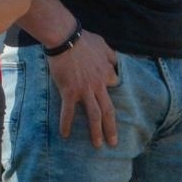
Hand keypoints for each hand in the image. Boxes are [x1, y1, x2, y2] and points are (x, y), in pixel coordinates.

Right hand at [49, 30, 119, 148]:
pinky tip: (65, 135)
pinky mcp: (70, 91)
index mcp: (106, 72)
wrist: (65, 37)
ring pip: (94, 115)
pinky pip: (69, 111)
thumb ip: (110, 54)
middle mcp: (98, 84)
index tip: (107, 96)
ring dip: (96, 132)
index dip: (111, 90)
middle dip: (111, 128)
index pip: (114, 85)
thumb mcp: (102, 44)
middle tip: (113, 142)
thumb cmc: (83, 39)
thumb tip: (116, 59)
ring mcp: (85, 89)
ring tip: (97, 144)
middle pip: (108, 110)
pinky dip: (66, 124)